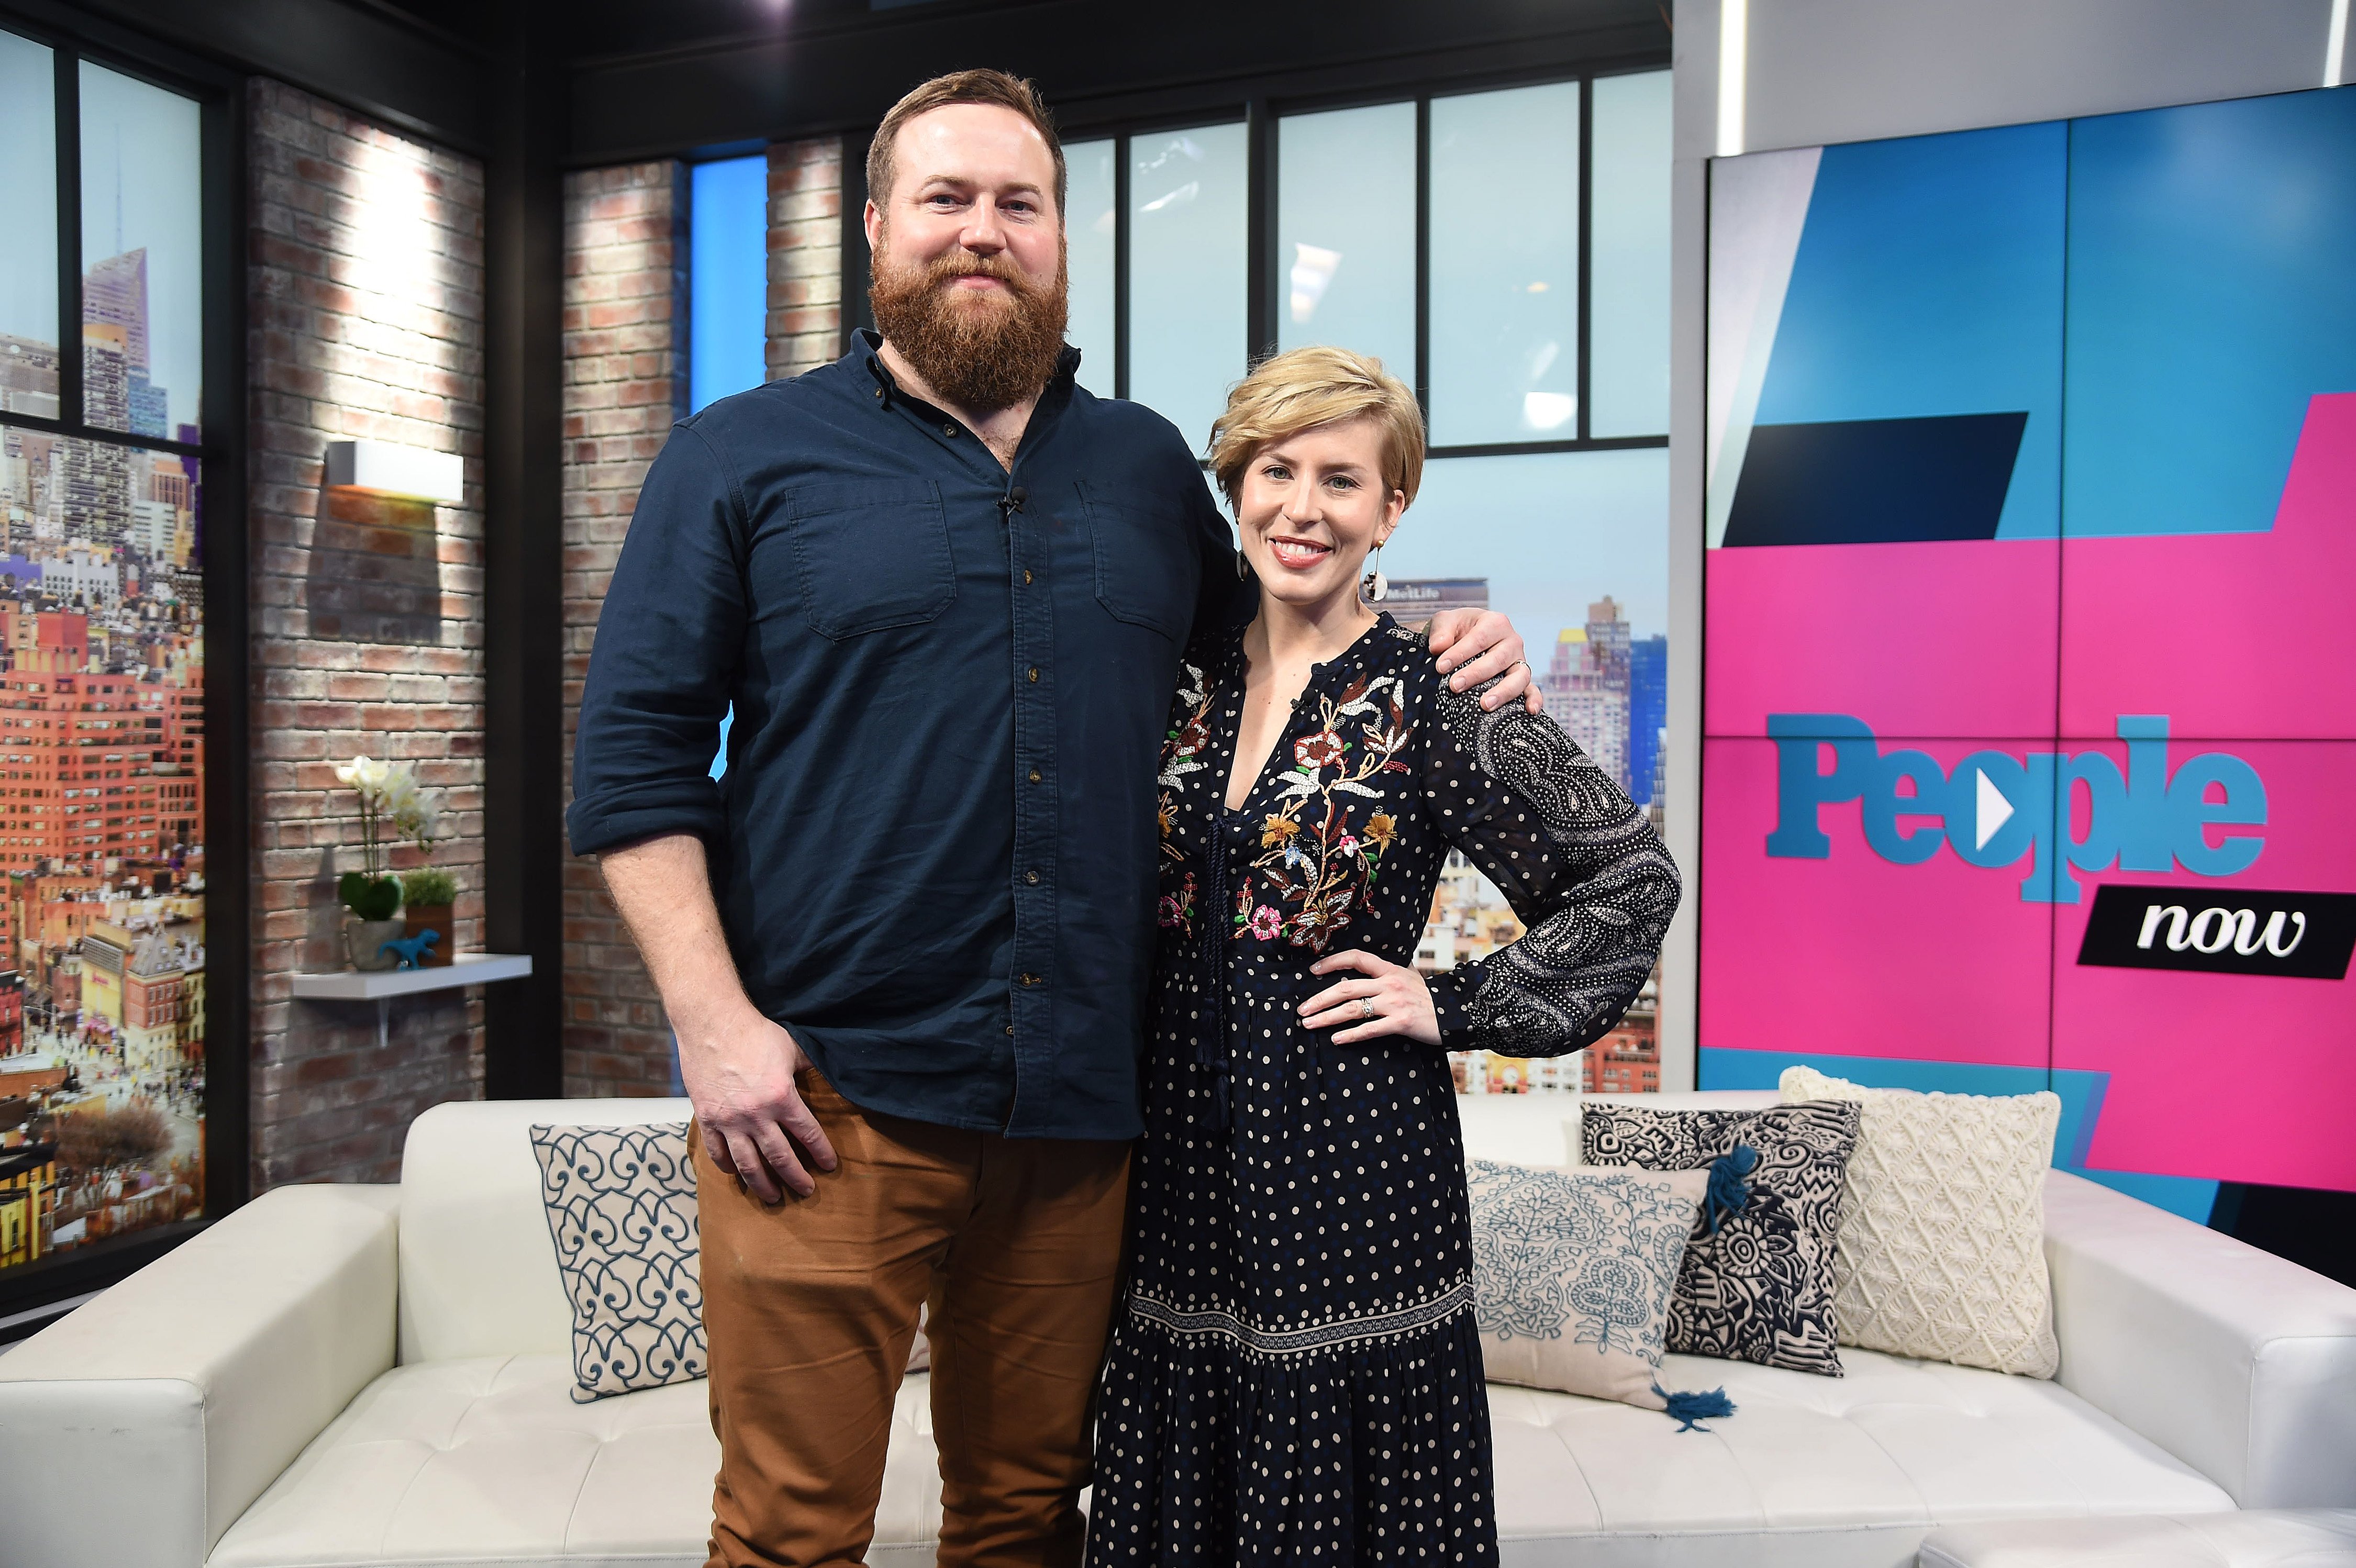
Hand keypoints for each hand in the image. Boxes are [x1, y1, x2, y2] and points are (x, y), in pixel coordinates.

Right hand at [676, 1005, 837, 1202]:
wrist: (712, 1023)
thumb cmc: (754, 1032)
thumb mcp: (792, 1047)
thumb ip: (809, 1067)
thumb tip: (828, 1075)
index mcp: (782, 1098)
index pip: (808, 1134)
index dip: (821, 1153)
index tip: (829, 1166)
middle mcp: (756, 1115)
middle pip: (780, 1158)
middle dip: (795, 1178)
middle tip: (806, 1191)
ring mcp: (729, 1120)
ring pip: (748, 1164)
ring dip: (762, 1184)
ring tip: (773, 1197)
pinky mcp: (707, 1118)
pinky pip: (717, 1152)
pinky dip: (727, 1166)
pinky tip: (736, 1173)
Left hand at [1300, 949, 1440, 1045]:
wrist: (1458, 1013)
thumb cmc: (1431, 998)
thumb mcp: (1412, 977)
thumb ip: (1395, 971)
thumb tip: (1381, 966)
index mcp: (1390, 970)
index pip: (1357, 958)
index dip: (1333, 962)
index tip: (1313, 971)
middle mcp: (1390, 983)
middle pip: (1346, 988)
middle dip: (1319, 999)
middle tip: (1302, 1009)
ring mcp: (1395, 1003)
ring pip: (1352, 1008)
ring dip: (1327, 1017)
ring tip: (1309, 1024)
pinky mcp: (1401, 1022)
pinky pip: (1370, 1029)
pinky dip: (1351, 1035)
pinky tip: (1337, 1039)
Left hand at [1427, 608, 1543, 713]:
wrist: (1464, 637)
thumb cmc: (1457, 630)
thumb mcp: (1445, 622)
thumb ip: (1440, 631)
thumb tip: (1438, 647)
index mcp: (1495, 623)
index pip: (1479, 639)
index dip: (1460, 654)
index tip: (1440, 668)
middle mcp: (1512, 641)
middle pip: (1497, 659)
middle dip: (1475, 674)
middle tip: (1454, 686)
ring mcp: (1519, 661)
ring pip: (1518, 676)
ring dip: (1503, 692)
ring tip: (1485, 704)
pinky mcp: (1522, 679)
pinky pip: (1531, 689)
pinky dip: (1534, 699)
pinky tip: (1530, 711)